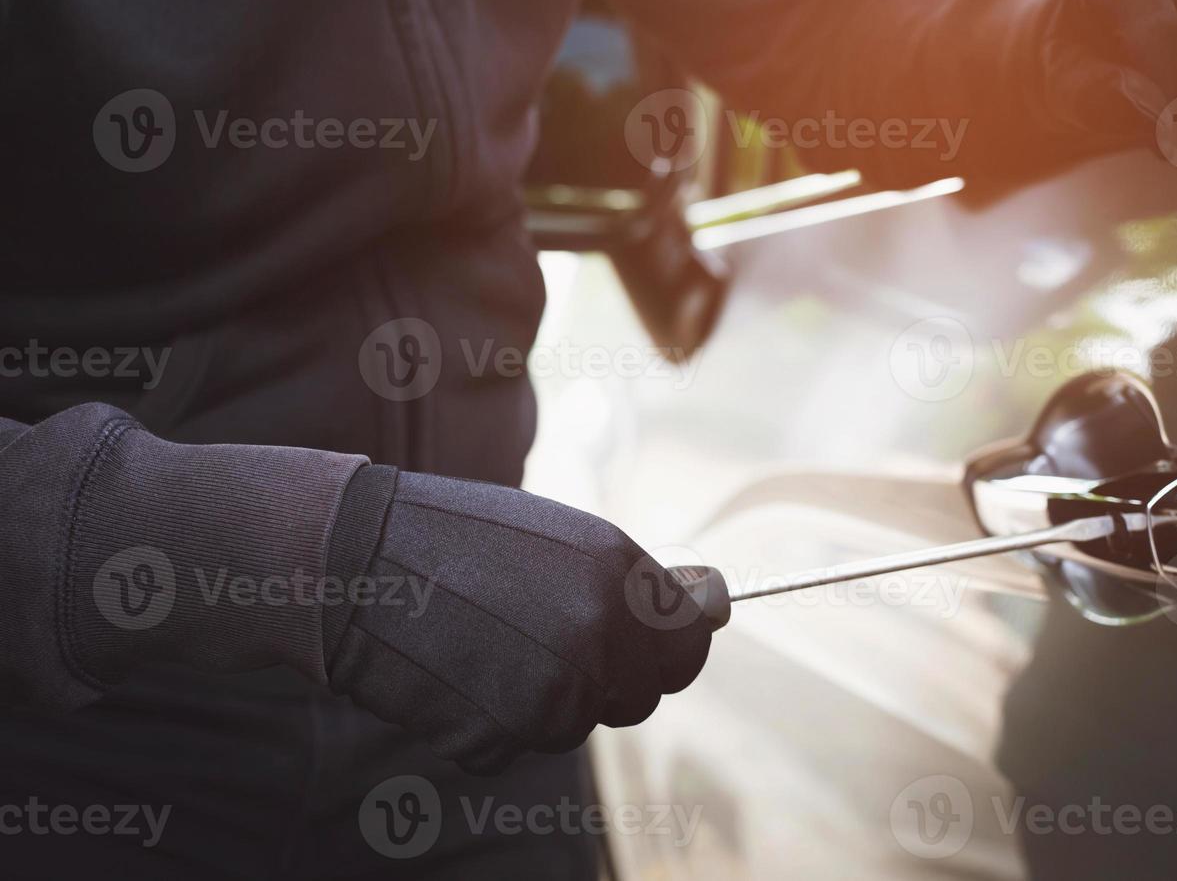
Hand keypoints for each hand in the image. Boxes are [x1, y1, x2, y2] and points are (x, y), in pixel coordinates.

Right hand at [322, 468, 713, 774]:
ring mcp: (548, 695)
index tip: (653, 636)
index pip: (690, 644)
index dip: (671, 643)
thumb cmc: (463, 535)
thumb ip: (640, 580)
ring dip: (548, 694)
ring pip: (579, 721)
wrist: (357, 560)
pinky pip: (520, 743)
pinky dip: (496, 719)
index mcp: (619, 578)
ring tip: (492, 638)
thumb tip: (717, 603)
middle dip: (609, 672)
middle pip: (639, 693)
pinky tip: (461, 669)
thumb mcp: (565, 534)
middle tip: (547, 630)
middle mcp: (597, 640)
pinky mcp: (499, 739)